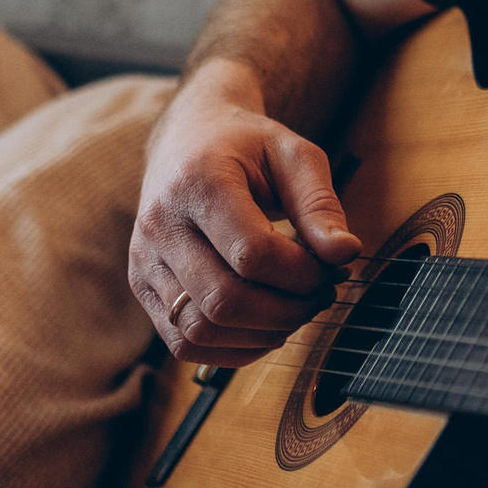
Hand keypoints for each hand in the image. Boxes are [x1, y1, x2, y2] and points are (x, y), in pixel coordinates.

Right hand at [128, 58, 362, 366]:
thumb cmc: (247, 147)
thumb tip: (346, 254)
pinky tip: (266, 327)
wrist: (188, 139)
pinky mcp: (142, 285)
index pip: (251, 254)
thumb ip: (320, 204)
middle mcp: (160, 224)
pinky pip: (183, 342)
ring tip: (297, 310)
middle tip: (322, 295)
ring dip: (261, 334)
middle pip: (223, 300)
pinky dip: (232, 348)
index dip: (302, 274)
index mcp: (197, 182)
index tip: (334, 267)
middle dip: (287, 311)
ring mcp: (144, 259)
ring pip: (199, 331)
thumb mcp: (293, 155)